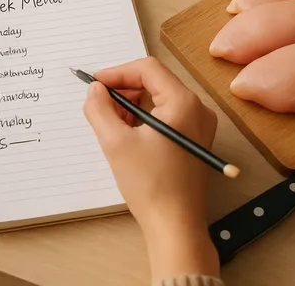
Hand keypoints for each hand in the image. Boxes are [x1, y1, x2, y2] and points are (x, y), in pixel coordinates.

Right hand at [83, 57, 219, 282]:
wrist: (174, 225)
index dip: (117, 73)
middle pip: (154, 81)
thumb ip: (100, 108)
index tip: (95, 85)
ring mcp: (199, 125)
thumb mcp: (115, 142)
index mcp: (183, 103)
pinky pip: (166, 115)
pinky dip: (143, 118)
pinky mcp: (194, 139)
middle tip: (100, 106)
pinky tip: (127, 135)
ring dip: (132, 104)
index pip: (147, 68)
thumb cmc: (150, 185)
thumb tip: (95, 90)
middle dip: (123, 90)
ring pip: (158, 98)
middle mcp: (197, 109)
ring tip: (112, 124)